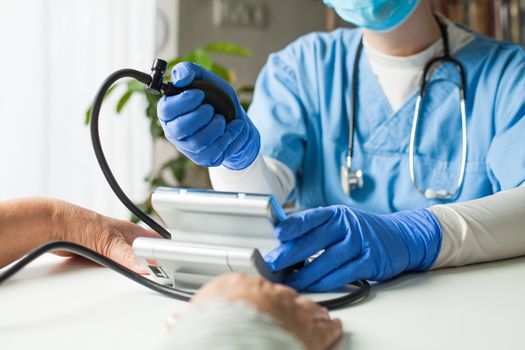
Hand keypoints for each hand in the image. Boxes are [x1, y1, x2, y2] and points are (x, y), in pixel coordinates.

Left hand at [50, 199, 160, 272]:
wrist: (54, 227)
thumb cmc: (81, 223)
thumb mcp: (110, 241)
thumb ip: (129, 256)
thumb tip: (145, 267)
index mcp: (133, 232)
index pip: (158, 242)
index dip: (167, 254)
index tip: (170, 268)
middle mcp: (125, 239)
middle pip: (146, 255)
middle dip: (150, 266)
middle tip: (155, 278)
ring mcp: (113, 248)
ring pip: (130, 263)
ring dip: (131, 271)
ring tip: (135, 280)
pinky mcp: (100, 256)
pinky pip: (114, 268)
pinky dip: (116, 274)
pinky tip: (114, 279)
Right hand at [157, 62, 259, 169]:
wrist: (236, 120)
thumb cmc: (216, 99)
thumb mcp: (205, 79)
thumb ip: (188, 71)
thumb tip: (179, 78)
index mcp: (170, 112)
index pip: (165, 110)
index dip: (182, 102)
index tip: (200, 95)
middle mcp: (175, 131)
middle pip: (180, 128)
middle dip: (200, 116)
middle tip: (211, 108)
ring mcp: (189, 147)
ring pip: (198, 141)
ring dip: (215, 126)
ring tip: (221, 118)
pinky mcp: (204, 157)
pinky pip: (213, 150)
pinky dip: (227, 136)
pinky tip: (233, 127)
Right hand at [190, 273, 341, 349]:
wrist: (236, 340)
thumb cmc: (216, 329)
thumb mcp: (193, 321)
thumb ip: (187, 319)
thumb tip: (173, 322)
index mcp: (241, 286)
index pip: (249, 287)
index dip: (254, 298)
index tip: (254, 304)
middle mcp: (271, 293)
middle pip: (280, 295)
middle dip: (283, 304)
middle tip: (285, 312)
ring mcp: (294, 310)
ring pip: (306, 307)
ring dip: (311, 313)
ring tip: (317, 315)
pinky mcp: (314, 331)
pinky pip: (327, 327)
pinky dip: (331, 328)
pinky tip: (334, 327)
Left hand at [265, 205, 441, 291]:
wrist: (400, 237)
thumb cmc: (362, 231)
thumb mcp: (341, 222)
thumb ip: (317, 229)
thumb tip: (284, 240)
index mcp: (336, 213)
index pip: (310, 217)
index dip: (292, 225)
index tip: (277, 234)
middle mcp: (348, 225)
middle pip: (314, 241)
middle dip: (290, 254)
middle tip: (274, 264)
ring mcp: (360, 243)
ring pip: (327, 261)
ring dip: (306, 274)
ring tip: (290, 282)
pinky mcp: (370, 261)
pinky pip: (344, 274)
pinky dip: (326, 282)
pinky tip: (313, 287)